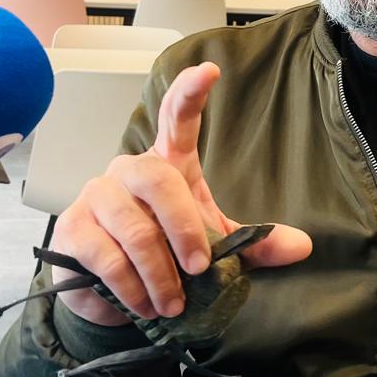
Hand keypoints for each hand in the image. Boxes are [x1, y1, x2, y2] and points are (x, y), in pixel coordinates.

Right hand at [51, 62, 312, 325]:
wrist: (109, 289)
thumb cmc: (164, 253)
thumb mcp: (213, 247)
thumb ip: (253, 244)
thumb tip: (302, 246)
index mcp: (167, 165)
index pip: (176, 118)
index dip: (190, 93)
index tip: (210, 71)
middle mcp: (129, 171)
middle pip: (158, 180)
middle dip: (183, 228)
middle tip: (200, 268)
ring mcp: (97, 198)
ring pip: (134, 229)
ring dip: (159, 273)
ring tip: (173, 303)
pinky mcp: (74, 230)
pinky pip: (107, 257)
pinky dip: (131, 288)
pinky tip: (144, 305)